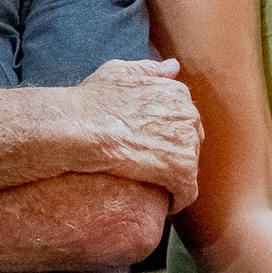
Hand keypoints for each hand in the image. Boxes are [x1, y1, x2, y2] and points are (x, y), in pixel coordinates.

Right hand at [72, 59, 203, 208]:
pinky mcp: (181, 172)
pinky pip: (186, 192)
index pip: (184, 118)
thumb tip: (173, 67)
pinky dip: (176, 200)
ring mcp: (187, 144)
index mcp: (177, 93)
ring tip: (154, 188)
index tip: (154, 146)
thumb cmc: (93, 102)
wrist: (81, 128)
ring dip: (174, 179)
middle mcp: (188, 116)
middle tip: (152, 169)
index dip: (169, 135)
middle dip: (175, 156)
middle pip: (190, 143)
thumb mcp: (120, 72)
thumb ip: (149, 69)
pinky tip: (163, 205)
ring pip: (189, 168)